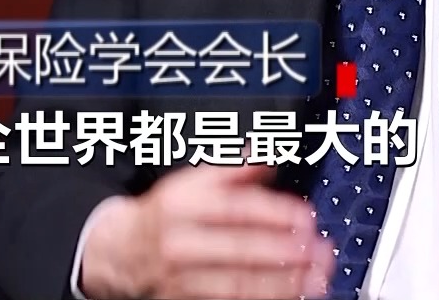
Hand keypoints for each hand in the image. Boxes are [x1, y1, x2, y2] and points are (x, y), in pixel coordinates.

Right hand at [79, 159, 333, 298]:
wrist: (119, 251)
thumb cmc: (163, 215)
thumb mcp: (189, 182)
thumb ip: (232, 171)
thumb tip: (268, 154)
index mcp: (182, 204)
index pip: (234, 208)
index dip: (274, 213)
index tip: (306, 216)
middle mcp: (180, 241)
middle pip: (239, 249)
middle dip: (285, 252)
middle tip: (319, 250)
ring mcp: (181, 277)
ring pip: (237, 284)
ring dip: (281, 283)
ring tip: (313, 277)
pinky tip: (288, 294)